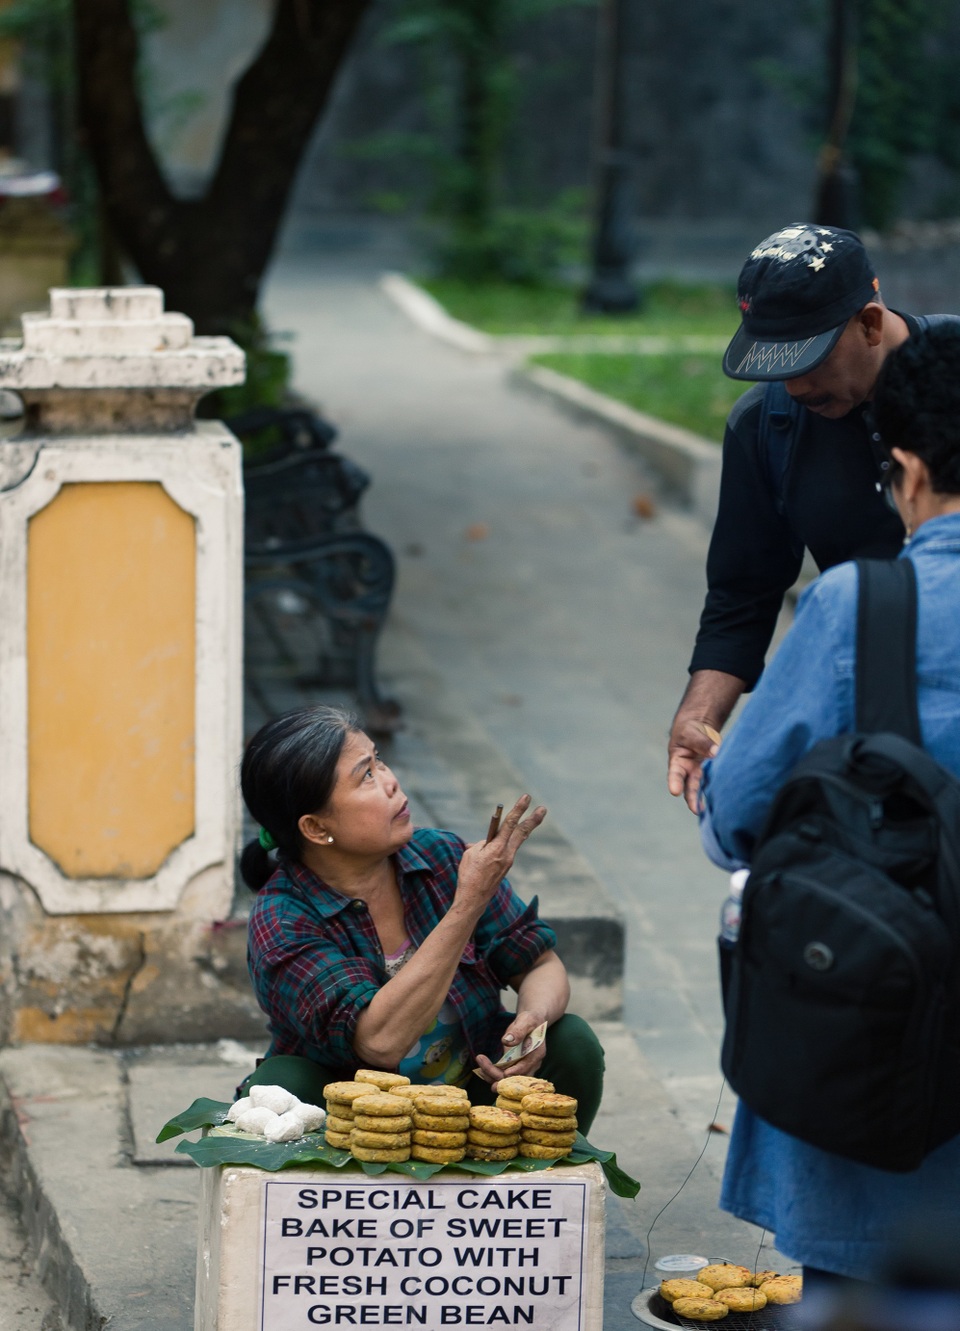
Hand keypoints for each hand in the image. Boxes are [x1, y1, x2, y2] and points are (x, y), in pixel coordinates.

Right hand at [455, 795, 546, 910]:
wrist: (473, 899)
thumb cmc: (469, 875)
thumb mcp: (470, 854)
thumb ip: (481, 844)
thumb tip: (486, 842)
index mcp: (497, 849)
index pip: (510, 824)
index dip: (518, 809)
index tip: (526, 798)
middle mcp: (507, 854)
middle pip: (522, 832)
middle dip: (533, 820)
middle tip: (543, 809)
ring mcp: (508, 862)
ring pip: (518, 840)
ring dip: (527, 827)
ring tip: (536, 817)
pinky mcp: (505, 867)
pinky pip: (510, 848)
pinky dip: (511, 839)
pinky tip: (509, 836)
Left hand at [474, 1015, 548, 1084]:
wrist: (531, 1023)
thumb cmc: (529, 1020)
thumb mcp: (526, 1021)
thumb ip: (518, 1031)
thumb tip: (506, 1041)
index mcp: (536, 1054)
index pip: (525, 1067)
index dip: (513, 1072)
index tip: (501, 1072)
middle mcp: (532, 1064)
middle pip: (516, 1078)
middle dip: (498, 1076)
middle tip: (482, 1070)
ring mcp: (524, 1067)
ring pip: (509, 1080)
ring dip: (493, 1076)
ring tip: (480, 1069)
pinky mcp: (515, 1067)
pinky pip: (505, 1076)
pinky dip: (494, 1074)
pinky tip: (482, 1070)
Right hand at [667, 716, 719, 813]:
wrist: (698, 725)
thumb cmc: (691, 729)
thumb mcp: (693, 732)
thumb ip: (703, 742)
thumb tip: (715, 752)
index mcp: (677, 760)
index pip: (675, 773)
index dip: (675, 782)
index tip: (675, 791)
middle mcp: (687, 770)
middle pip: (688, 786)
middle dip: (691, 798)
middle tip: (695, 809)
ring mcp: (698, 772)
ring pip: (700, 788)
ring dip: (702, 799)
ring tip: (705, 811)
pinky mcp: (709, 773)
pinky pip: (711, 783)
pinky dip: (715, 790)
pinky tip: (721, 800)